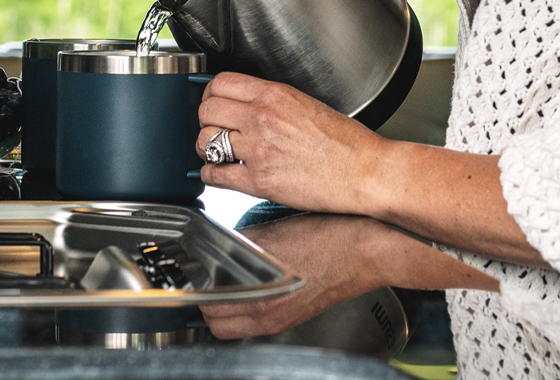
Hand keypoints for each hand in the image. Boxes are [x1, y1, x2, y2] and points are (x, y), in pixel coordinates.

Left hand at [194, 73, 388, 213]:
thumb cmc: (346, 142)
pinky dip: (211, 174)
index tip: (213, 101)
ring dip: (206, 147)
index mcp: (274, 95)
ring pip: (204, 141)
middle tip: (213, 127)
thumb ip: (272, 101)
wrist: (365, 172)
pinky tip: (220, 172)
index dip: (210, 93)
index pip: (220, 83)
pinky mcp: (258, 181)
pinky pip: (214, 174)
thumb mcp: (307, 104)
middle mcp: (262, 118)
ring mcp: (258, 150)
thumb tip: (246, 104)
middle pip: (206, 110)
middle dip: (205, 119)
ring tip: (217, 152)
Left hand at [197, 214, 388, 338]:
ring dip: (226, 307)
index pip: (207, 305)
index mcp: (261, 299)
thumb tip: (215, 246)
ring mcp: (283, 319)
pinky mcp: (295, 315)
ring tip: (226, 281)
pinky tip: (254, 284)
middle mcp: (270, 316)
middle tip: (205, 277)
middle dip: (207, 302)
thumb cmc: (328, 238)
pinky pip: (257, 321)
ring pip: (236, 325)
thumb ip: (239, 244)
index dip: (196, 286)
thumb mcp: (273, 234)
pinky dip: (248, 308)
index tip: (193, 271)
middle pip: (217, 323)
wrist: (366, 249)